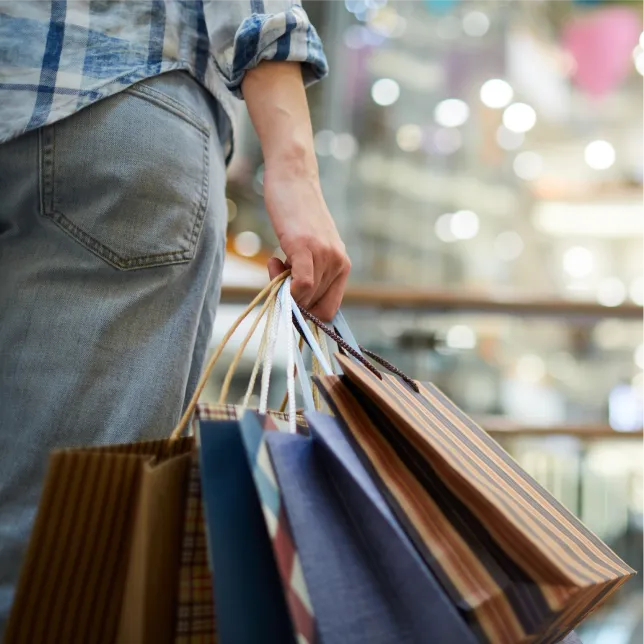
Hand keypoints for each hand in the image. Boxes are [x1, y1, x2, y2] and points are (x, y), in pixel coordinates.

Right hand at [241, 61, 349, 318]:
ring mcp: (324, 255)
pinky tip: (275, 262)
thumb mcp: (311, 248)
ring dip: (282, 285)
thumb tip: (295, 302)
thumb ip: (310, 273)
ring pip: (304, 298)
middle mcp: (339, 263)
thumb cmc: (297, 214)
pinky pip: (301, 285)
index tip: (290, 296)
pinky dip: (288, 288)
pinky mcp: (306, 246)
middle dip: (291, 298)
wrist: (294, 177)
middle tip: (278, 269)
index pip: (329, 311)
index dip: (307, 313)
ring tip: (277, 258)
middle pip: (313, 307)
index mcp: (343, 266)